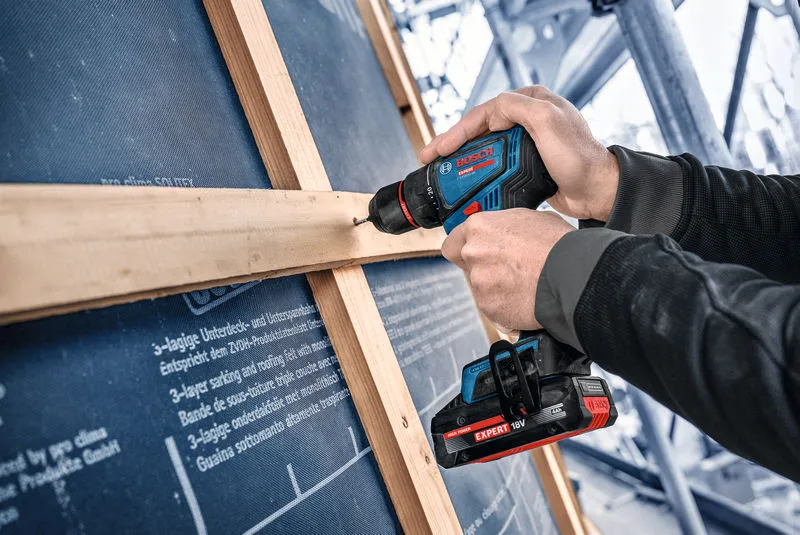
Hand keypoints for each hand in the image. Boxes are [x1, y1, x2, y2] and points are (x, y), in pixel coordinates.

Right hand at [420, 86, 619, 220]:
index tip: (439, 148)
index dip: (457, 130)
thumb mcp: (548, 121)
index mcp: (532, 102)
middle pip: (481, 130)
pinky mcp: (527, 164)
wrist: (597, 190)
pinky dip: (478, 172)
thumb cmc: (579, 157)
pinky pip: (495, 165)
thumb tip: (491, 110)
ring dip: (463, 160)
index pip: (485, 112)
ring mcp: (527, 142)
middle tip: (431, 160)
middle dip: (454, 145)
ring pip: (485, 148)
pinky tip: (466, 182)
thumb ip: (517, 107)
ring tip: (443, 173)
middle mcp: (528, 119)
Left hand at [441, 209, 573, 330]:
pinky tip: (525, 297)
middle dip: (484, 267)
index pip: (453, 241)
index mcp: (479, 227)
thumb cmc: (557, 245)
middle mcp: (473, 253)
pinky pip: (493, 306)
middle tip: (507, 269)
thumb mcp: (529, 219)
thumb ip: (504, 227)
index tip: (473, 252)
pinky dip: (505, 305)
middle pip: (467, 265)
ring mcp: (479, 281)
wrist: (571, 275)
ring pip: (481, 287)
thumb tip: (504, 233)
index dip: (464, 248)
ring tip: (523, 283)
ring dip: (496, 287)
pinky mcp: (489, 306)